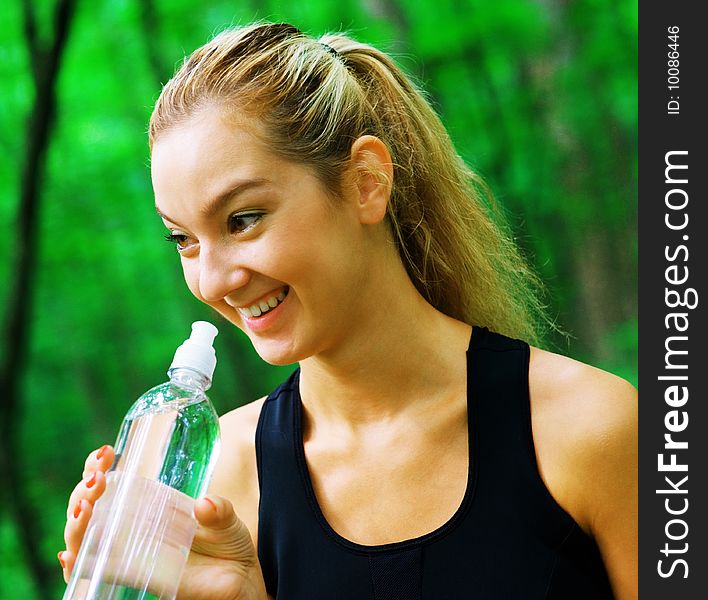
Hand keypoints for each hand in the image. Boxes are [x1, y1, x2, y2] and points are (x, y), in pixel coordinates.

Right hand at [59, 446, 267, 599]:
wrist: (240, 581)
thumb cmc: (228, 544)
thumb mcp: (227, 519)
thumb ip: (220, 510)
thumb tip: (204, 504)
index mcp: (148, 505)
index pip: (111, 482)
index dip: (96, 467)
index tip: (104, 453)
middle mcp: (132, 528)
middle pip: (89, 509)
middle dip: (82, 492)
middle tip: (97, 479)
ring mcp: (130, 554)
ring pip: (86, 540)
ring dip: (77, 525)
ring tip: (84, 508)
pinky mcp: (135, 581)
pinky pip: (97, 577)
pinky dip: (78, 568)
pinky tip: (71, 556)